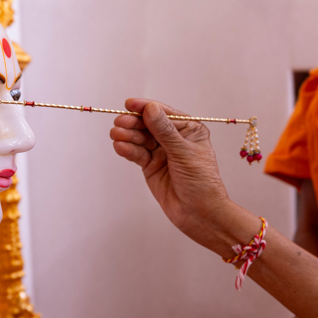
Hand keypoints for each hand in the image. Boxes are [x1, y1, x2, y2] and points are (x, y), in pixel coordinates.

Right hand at [110, 99, 232, 248]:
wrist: (199, 213)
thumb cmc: (201, 181)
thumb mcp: (183, 152)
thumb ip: (165, 131)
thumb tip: (150, 109)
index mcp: (189, 130)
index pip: (165, 114)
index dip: (147, 108)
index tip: (130, 104)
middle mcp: (175, 139)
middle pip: (149, 125)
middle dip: (134, 123)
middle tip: (119, 123)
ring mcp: (162, 153)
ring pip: (141, 139)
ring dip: (128, 136)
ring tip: (116, 135)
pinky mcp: (151, 166)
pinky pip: (137, 154)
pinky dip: (128, 150)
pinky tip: (120, 146)